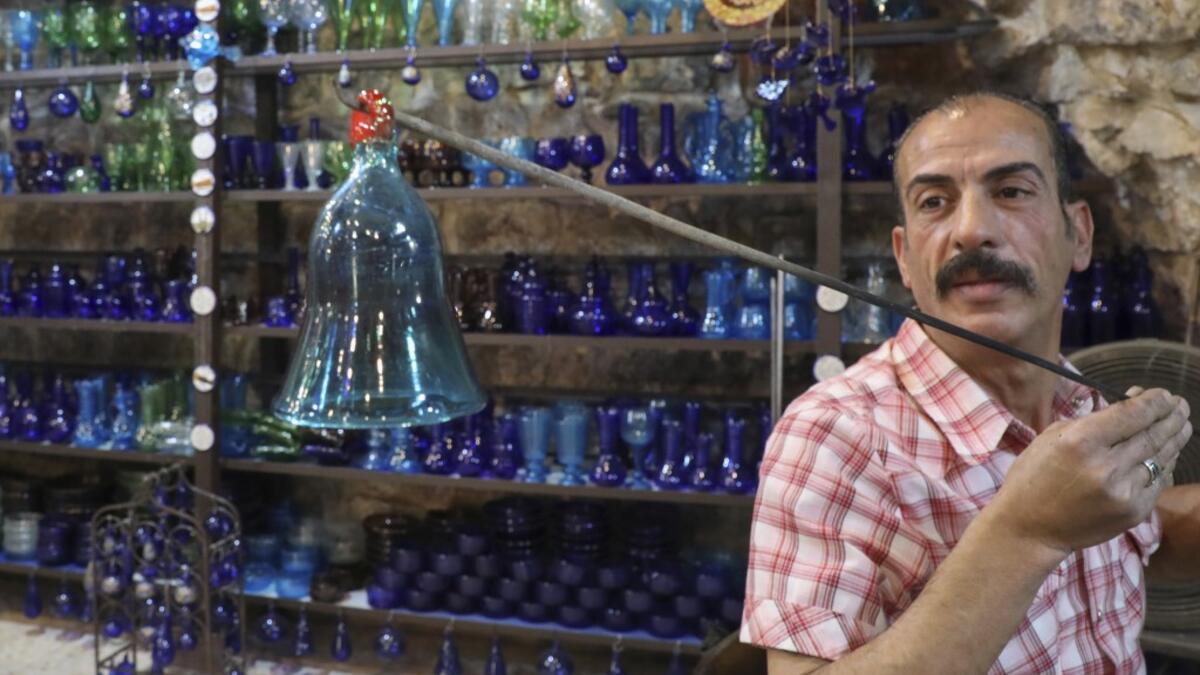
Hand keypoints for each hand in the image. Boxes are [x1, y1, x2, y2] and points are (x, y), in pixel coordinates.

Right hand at [988, 387, 1190, 556]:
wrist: (1029, 528)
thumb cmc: (1034, 477)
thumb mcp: (1052, 437)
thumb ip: (1094, 420)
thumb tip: (1132, 404)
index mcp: (1081, 441)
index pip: (1134, 413)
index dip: (1156, 400)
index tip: (1164, 394)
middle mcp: (1106, 466)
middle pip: (1154, 433)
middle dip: (1172, 415)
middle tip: (1181, 405)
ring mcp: (1124, 491)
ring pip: (1162, 457)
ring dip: (1175, 438)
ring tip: (1181, 425)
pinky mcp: (1134, 511)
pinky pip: (1158, 481)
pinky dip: (1163, 465)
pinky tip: (1165, 454)